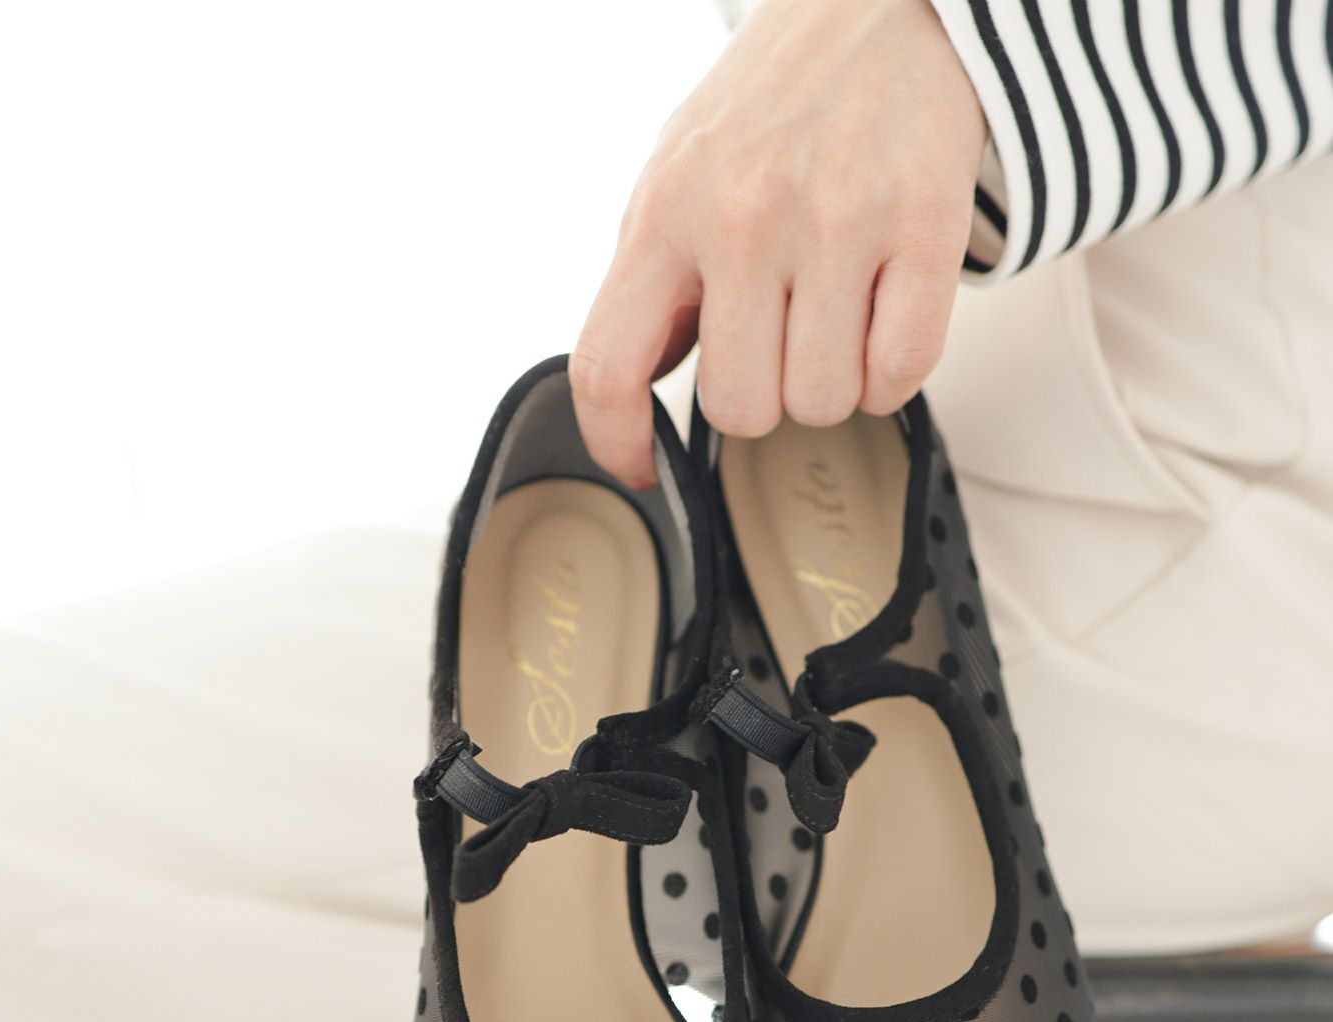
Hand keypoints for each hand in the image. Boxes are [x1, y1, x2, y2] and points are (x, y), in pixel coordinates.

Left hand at [571, 0, 984, 486]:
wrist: (882, 2)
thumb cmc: (775, 104)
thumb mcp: (680, 176)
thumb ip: (656, 281)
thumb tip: (637, 391)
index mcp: (664, 213)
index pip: (607, 367)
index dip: (617, 441)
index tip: (644, 466)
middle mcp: (741, 217)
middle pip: (741, 409)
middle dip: (767, 397)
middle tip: (785, 342)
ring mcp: (834, 220)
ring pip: (823, 401)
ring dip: (837, 383)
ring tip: (840, 316)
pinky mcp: (922, 222)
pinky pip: (901, 370)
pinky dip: (895, 372)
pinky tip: (888, 320)